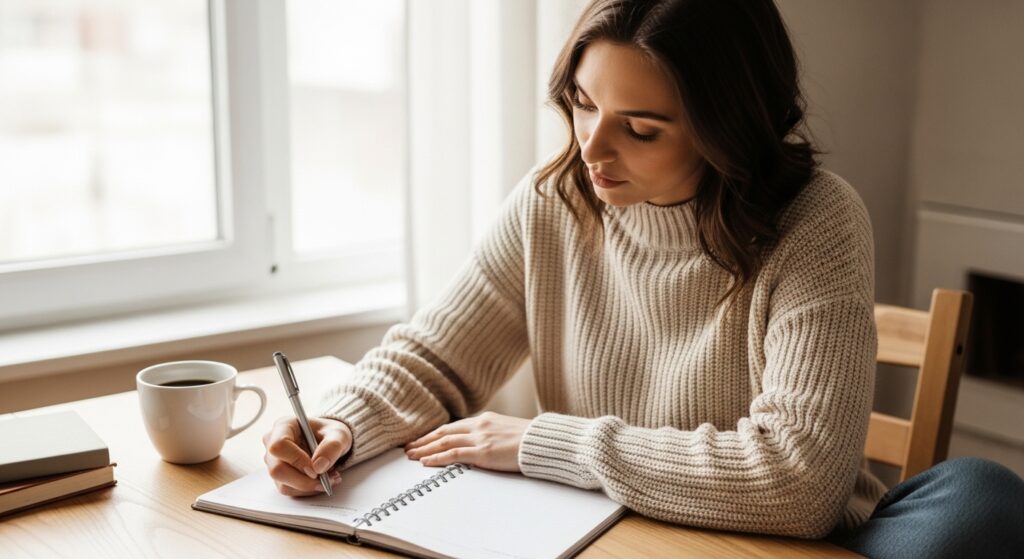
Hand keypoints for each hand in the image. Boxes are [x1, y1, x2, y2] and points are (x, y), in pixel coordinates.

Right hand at [262, 416, 351, 496]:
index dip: (296, 460)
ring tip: (330, 478)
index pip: (279, 446)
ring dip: (309, 487)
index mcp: (283, 426)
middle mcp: (273, 443)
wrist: (329, 441)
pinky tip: (322, 481)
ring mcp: (274, 461)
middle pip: (277, 469)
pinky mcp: (280, 476)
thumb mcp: (339, 434)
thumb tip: (319, 467)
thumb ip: (332, 446)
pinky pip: (290, 490)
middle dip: (304, 480)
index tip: (315, 469)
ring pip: (283, 484)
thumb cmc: (330, 433)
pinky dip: (308, 490)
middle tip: (326, 480)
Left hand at [404, 411, 529, 471]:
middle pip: (444, 432)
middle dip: (424, 440)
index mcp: (485, 419)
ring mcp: (480, 438)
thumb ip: (492, 434)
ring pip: (444, 442)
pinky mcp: (483, 452)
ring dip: (425, 449)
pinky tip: (425, 462)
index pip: (453, 426)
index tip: (423, 439)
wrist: (543, 442)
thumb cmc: (530, 440)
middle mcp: (479, 425)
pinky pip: (453, 454)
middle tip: (409, 447)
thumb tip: (484, 444)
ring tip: (411, 455)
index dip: (435, 433)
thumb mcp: (508, 431)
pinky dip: (437, 458)